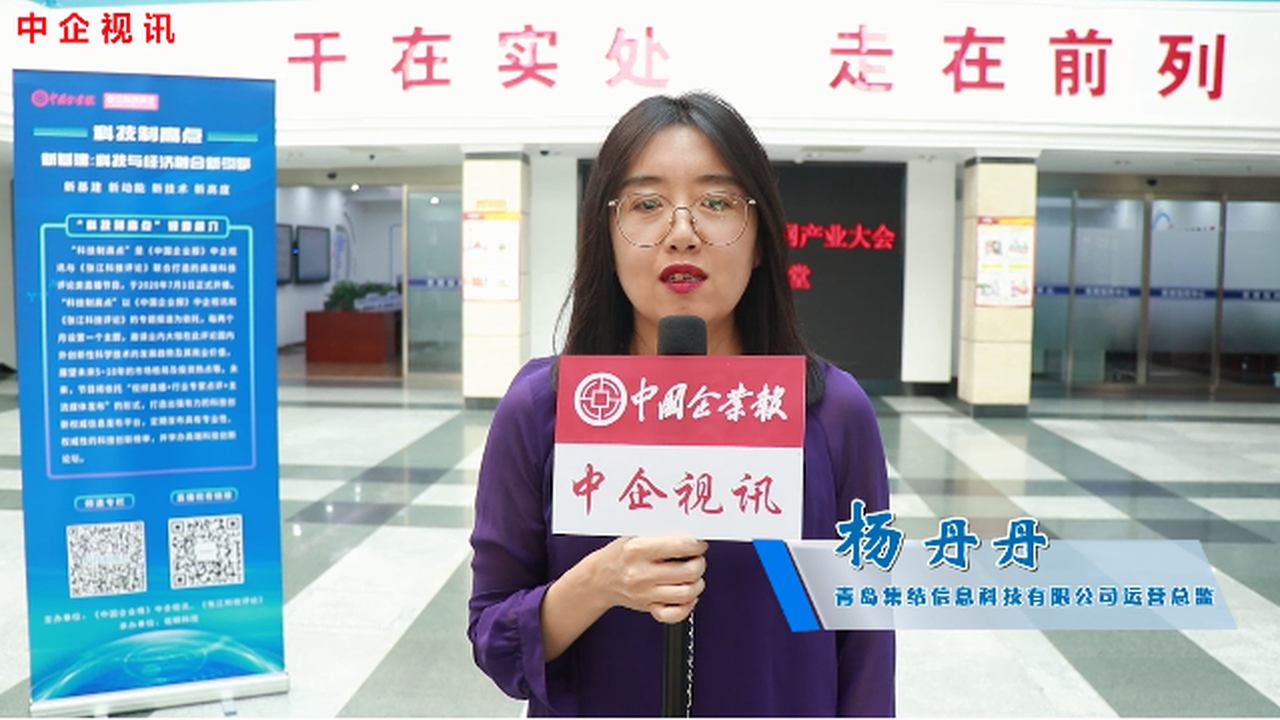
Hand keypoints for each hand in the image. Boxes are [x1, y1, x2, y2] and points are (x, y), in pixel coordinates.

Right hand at [593, 536, 707, 623]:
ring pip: (687, 593)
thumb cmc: (619, 555)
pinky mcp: (648, 608)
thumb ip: (660, 534)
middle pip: (689, 571)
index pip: (681, 546)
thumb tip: (690, 534)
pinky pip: (675, 614)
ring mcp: (645, 593)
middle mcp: (641, 573)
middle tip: (696, 559)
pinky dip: (687, 606)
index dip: (697, 544)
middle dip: (699, 563)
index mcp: (638, 549)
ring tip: (692, 576)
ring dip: (697, 583)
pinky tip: (685, 596)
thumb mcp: (634, 535)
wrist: (599, 579)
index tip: (698, 544)